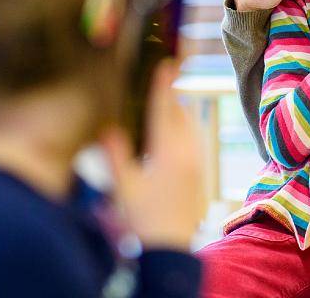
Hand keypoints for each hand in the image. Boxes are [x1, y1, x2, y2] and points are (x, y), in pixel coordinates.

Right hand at [100, 59, 205, 250]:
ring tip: (168, 98)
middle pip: (181, 113)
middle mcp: (187, 153)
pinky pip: (196, 138)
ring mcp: (198, 162)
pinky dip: (186, 126)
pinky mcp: (201, 171)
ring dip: (180, 110)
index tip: (166, 64)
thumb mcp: (123, 188)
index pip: (164, 111)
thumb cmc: (143, 218)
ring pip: (191, 125)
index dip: (163, 86)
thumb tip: (107, 128)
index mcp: (167, 153)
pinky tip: (175, 130)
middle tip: (166, 74)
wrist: (171, 246)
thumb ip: (116, 156)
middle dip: (172, 94)